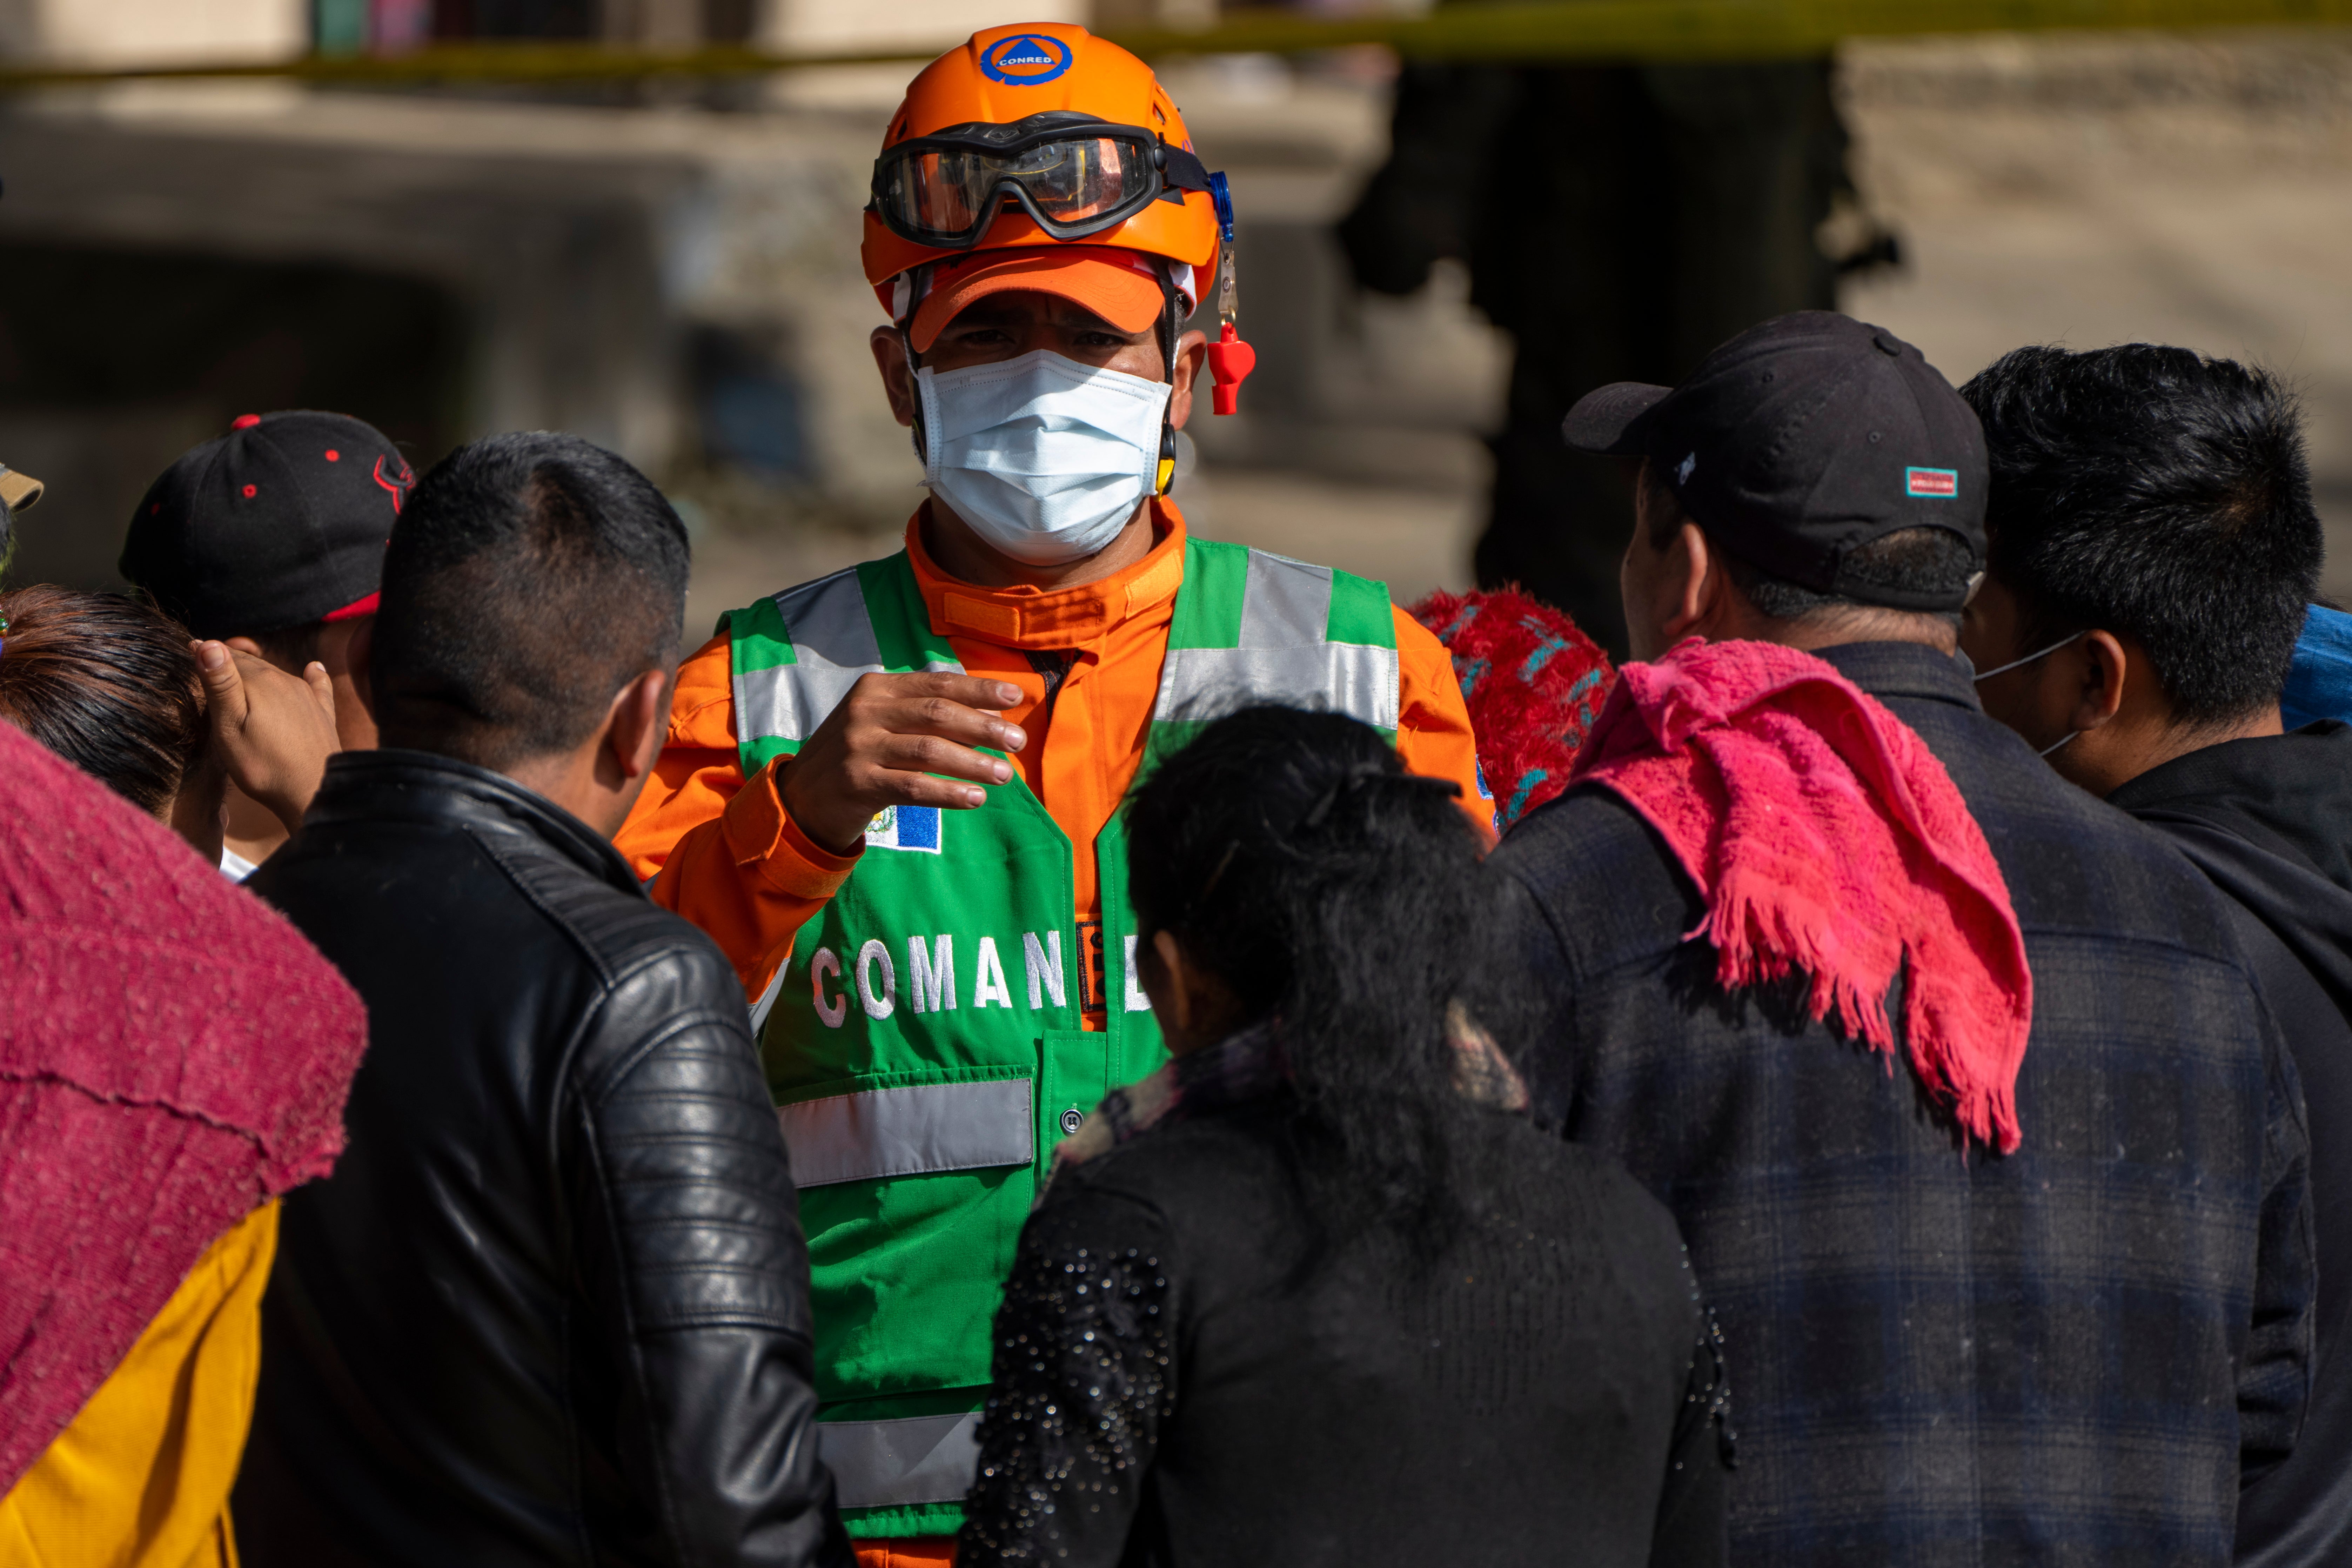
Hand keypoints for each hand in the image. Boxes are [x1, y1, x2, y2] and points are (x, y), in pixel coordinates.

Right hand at [193, 641, 341, 836]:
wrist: (314, 792)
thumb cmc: (263, 765)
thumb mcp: (229, 727)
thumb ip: (221, 685)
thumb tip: (210, 644)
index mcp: (260, 681)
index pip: (228, 657)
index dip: (206, 652)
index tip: (188, 647)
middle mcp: (286, 681)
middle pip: (252, 664)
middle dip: (230, 659)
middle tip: (208, 655)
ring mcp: (308, 696)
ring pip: (277, 674)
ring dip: (258, 669)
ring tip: (239, 665)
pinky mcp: (323, 713)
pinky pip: (318, 686)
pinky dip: (313, 675)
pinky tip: (315, 667)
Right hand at [780, 671, 1026, 853]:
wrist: (801, 798)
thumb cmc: (856, 757)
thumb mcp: (881, 723)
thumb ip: (924, 714)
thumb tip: (990, 715)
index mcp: (875, 689)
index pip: (937, 684)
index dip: (979, 690)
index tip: (1015, 697)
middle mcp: (864, 711)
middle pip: (938, 713)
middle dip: (984, 727)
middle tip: (1017, 741)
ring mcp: (858, 747)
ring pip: (929, 750)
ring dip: (973, 762)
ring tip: (1005, 774)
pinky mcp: (857, 783)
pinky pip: (914, 787)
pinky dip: (949, 792)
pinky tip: (975, 798)